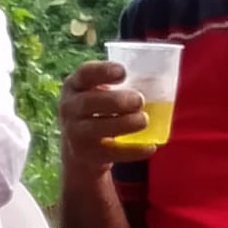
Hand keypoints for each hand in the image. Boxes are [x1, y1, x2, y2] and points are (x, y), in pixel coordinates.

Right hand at [59, 62, 155, 180]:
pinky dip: (132, 151)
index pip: (84, 74)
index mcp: (74, 86)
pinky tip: (150, 147)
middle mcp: (69, 108)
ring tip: (144, 121)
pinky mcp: (87, 155)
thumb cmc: (98, 110)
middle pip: (88, 103)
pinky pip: (110, 153)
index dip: (102, 71)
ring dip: (122, 124)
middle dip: (115, 101)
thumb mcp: (99, 93)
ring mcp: (75, 133)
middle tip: (139, 100)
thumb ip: (119, 87)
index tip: (123, 73)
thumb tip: (157, 83)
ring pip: (96, 128)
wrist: (80, 148)